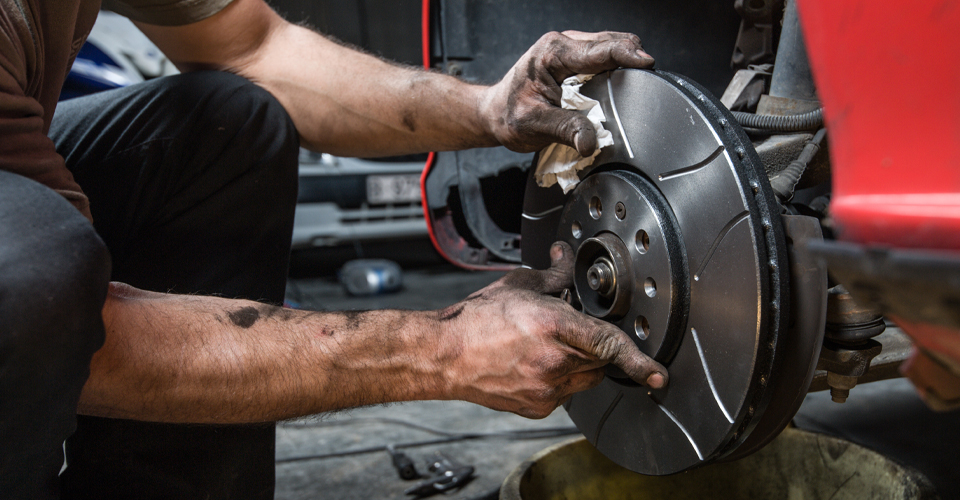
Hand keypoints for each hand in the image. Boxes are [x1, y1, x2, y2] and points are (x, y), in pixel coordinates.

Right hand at [438, 242, 666, 417]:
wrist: (446, 355)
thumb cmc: (477, 321)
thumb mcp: (520, 286)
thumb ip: (554, 274)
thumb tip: (566, 257)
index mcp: (554, 326)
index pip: (608, 342)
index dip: (638, 360)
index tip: (658, 374)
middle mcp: (554, 361)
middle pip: (600, 359)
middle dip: (593, 343)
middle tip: (565, 330)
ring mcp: (547, 389)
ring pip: (587, 378)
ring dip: (580, 362)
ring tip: (546, 347)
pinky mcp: (539, 407)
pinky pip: (567, 393)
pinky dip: (561, 379)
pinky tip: (535, 365)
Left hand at [478, 31, 654, 157]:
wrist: (494, 114)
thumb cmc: (508, 116)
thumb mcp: (534, 125)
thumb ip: (565, 130)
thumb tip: (590, 141)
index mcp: (553, 53)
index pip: (599, 49)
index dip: (627, 55)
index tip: (647, 64)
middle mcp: (563, 44)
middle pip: (612, 43)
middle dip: (631, 60)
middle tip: (644, 84)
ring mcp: (571, 49)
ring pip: (611, 47)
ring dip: (625, 64)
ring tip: (633, 87)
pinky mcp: (576, 59)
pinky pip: (605, 57)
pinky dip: (617, 69)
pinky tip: (617, 87)